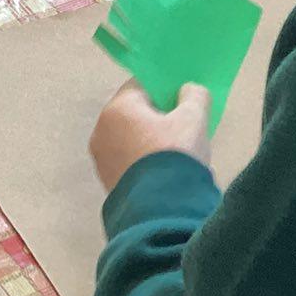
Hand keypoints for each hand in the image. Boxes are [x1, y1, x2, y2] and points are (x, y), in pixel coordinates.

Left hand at [89, 80, 211, 191]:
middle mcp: (101, 130)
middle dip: (158, 118)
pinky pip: (128, 162)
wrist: (162, 210)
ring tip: (177, 154)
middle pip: (134, 113)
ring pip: (130, 139)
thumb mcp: (194, 118)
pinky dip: (144, 162)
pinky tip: (165, 173)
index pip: (140, 85)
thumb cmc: (175, 154)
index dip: (164, 89)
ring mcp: (101, 159)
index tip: (182, 100)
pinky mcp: (107, 182)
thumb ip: (194, 95)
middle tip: (183, 127)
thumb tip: (188, 90)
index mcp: (117, 108)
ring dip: (151, 141)